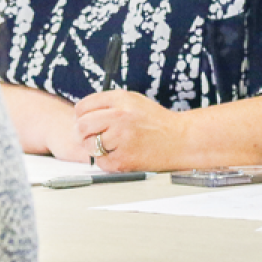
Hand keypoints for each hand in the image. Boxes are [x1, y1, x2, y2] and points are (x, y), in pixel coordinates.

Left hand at [74, 90, 189, 171]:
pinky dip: (106, 160)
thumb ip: (109, 104)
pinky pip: (100, 161)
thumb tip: (82, 115)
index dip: (80, 116)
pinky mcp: (123, 159)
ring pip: (89, 145)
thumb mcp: (133, 101)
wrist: (181, 140)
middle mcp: (119, 117)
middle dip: (81, 133)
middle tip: (89, 136)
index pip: (83, 107)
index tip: (85, 121)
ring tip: (110, 145)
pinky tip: (120, 153)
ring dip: (94, 147)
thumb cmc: (157, 122)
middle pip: (81, 126)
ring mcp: (121, 139)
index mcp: (121, 99)